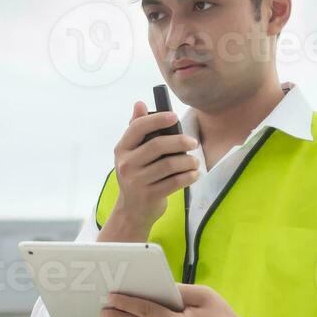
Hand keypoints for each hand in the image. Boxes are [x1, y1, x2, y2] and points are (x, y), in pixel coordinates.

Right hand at [105, 100, 201, 237]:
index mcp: (122, 149)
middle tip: (194, 143)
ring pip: (169, 164)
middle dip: (180, 141)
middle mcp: (126, 164)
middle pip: (157, 145)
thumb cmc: (137, 176)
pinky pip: (175, 182)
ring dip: (188, 161)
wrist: (131, 212)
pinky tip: (194, 174)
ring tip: (195, 162)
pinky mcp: (149, 196)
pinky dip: (188, 177)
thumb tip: (140, 103)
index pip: (138, 127)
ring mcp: (137, 181)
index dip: (157, 119)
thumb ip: (137, 129)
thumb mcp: (132, 154)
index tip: (174, 117)